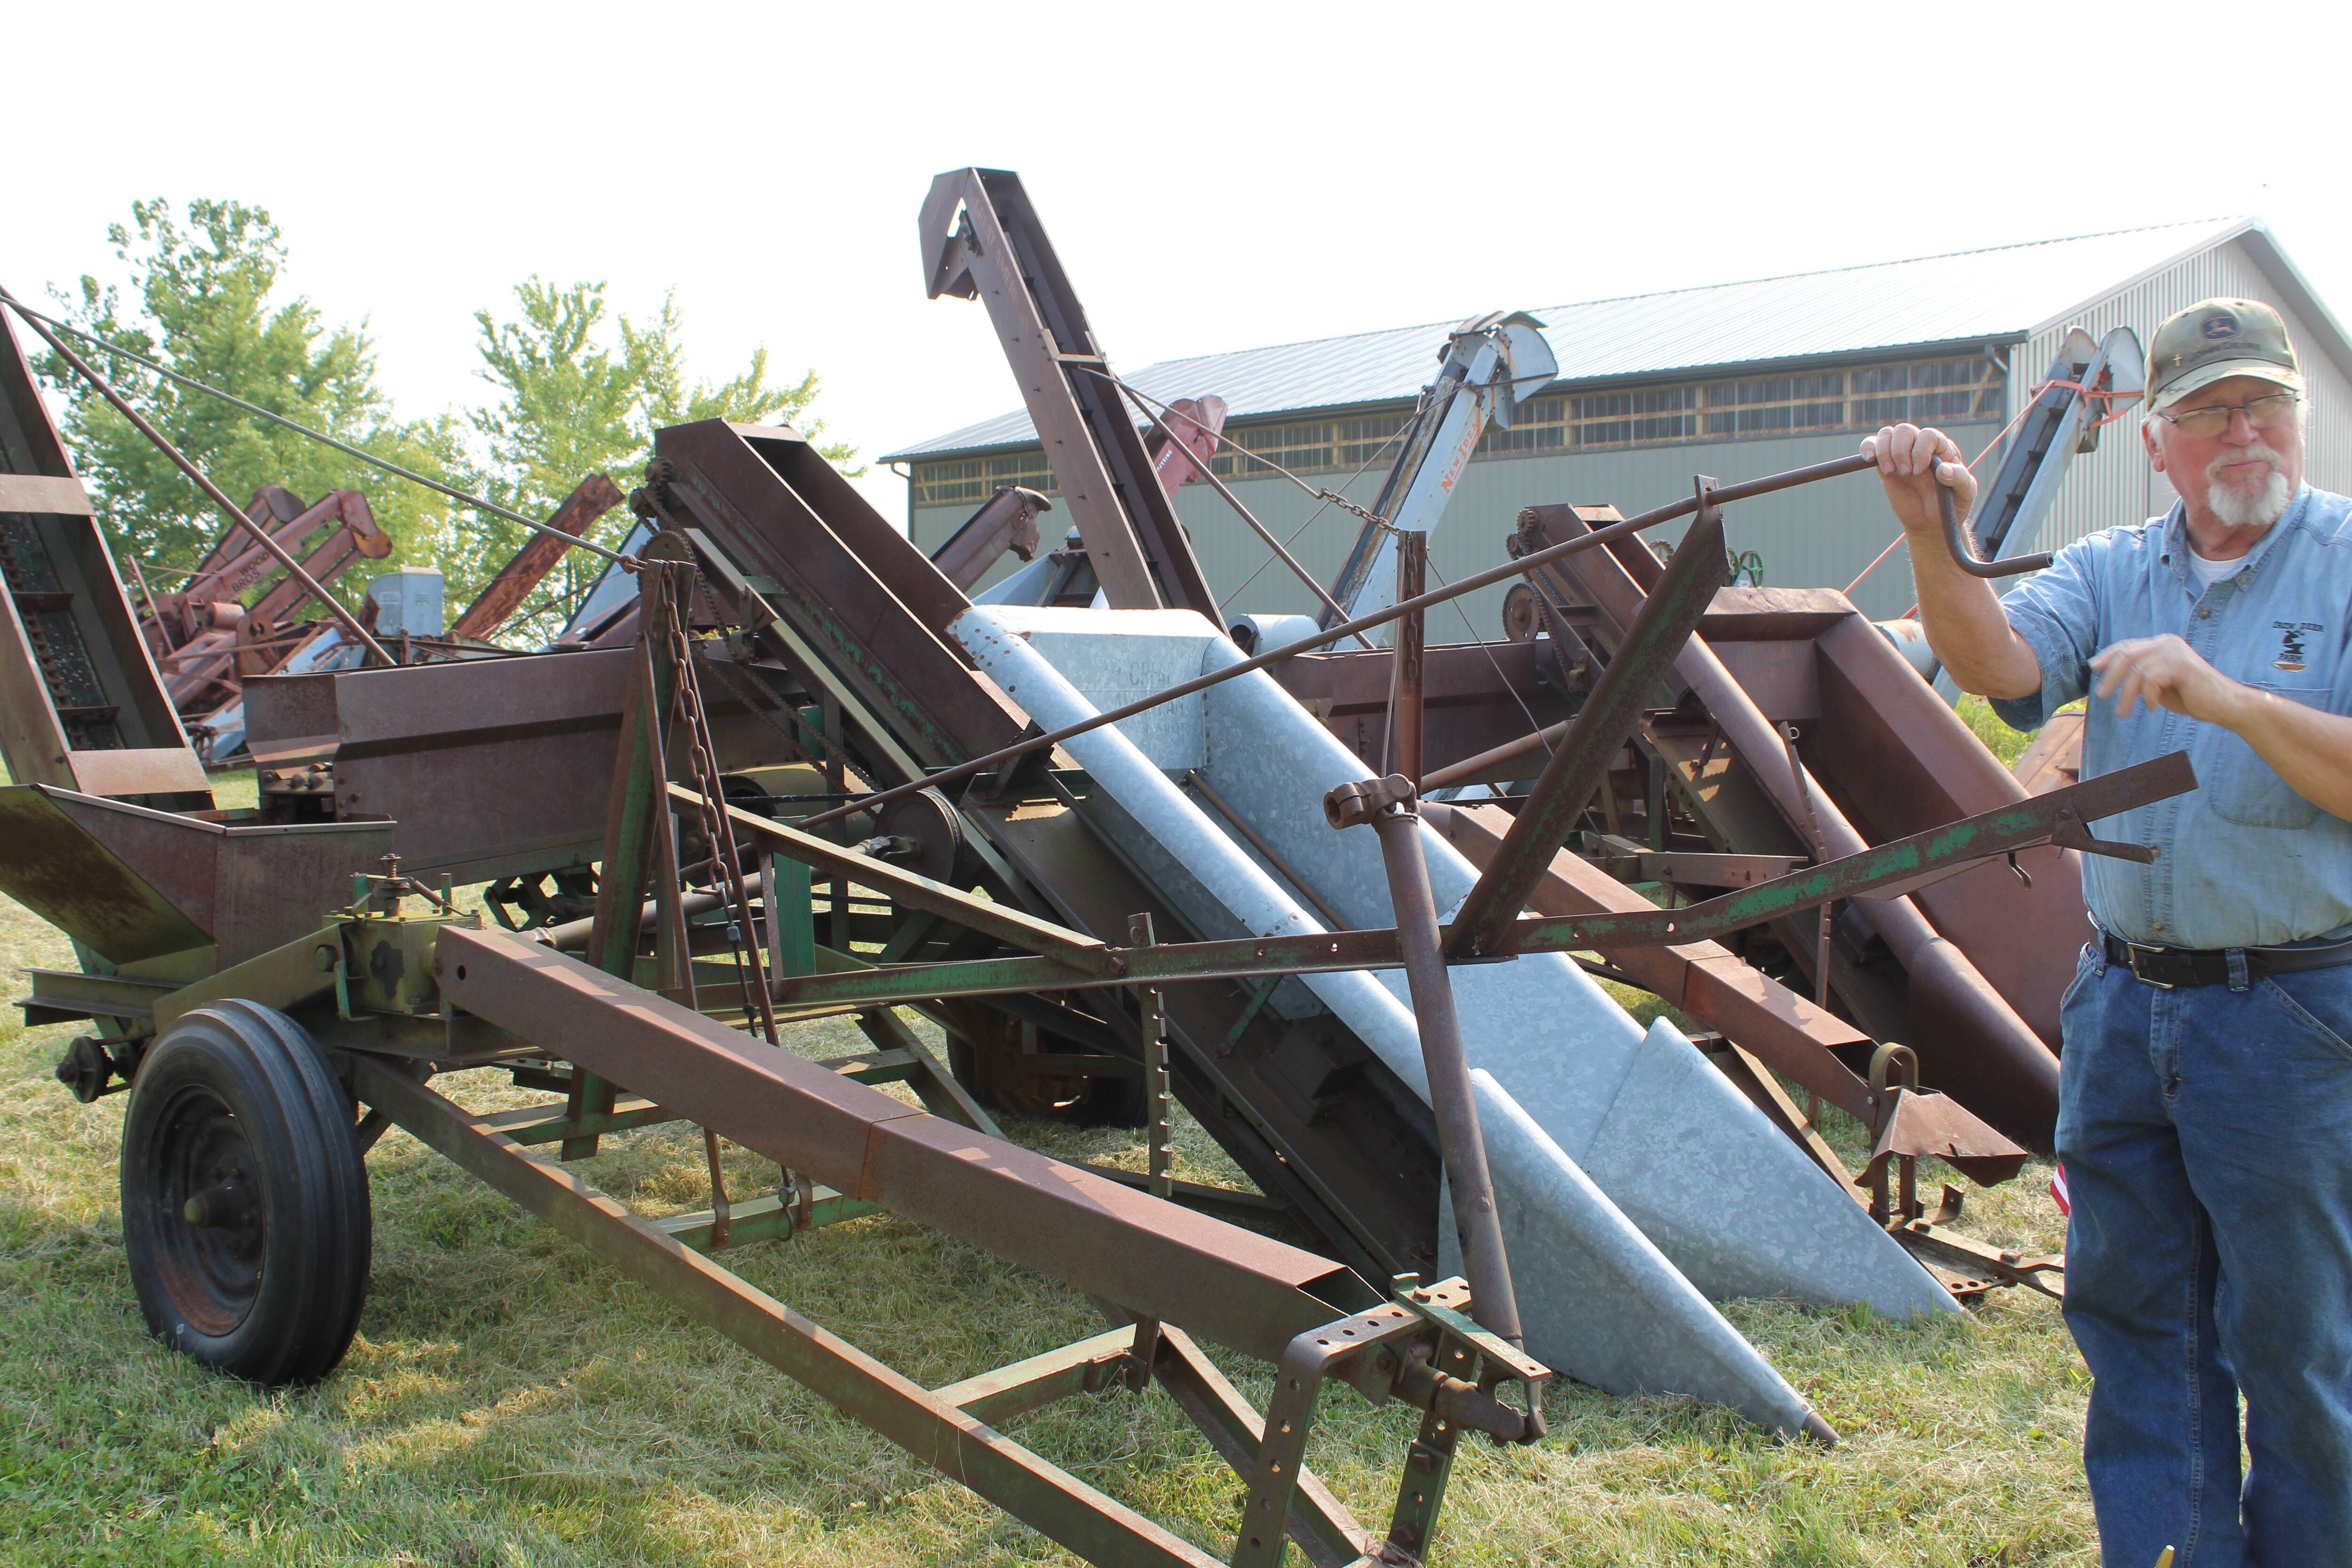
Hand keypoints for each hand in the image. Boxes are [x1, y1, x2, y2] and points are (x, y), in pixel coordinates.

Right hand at [1862, 424, 1977, 542]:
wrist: (1931, 523)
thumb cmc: (1951, 505)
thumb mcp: (1965, 492)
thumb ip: (1959, 478)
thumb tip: (1942, 470)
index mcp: (1942, 449)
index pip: (1927, 435)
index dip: (1920, 450)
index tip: (1918, 471)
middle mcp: (1920, 447)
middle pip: (1904, 430)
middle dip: (1900, 451)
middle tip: (1906, 473)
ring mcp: (1901, 454)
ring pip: (1887, 434)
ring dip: (1884, 450)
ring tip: (1891, 472)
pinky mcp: (1885, 465)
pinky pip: (1872, 446)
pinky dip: (1867, 447)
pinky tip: (1869, 459)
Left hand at [2090, 634, 2242, 722]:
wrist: (2224, 705)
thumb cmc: (2191, 696)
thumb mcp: (2160, 684)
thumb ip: (2141, 676)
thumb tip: (2109, 676)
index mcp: (2162, 644)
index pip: (2128, 646)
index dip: (2108, 656)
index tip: (2093, 667)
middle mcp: (2167, 643)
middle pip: (2127, 656)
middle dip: (2111, 677)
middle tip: (2101, 695)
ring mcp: (2175, 652)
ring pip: (2136, 672)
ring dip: (2127, 696)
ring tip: (2123, 713)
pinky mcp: (2181, 665)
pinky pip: (2151, 680)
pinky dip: (2148, 697)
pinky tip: (2154, 708)